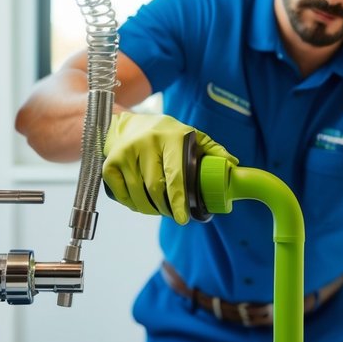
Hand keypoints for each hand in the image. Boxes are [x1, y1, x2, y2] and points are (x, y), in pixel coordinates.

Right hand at [102, 112, 236, 223]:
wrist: (128, 124)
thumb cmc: (165, 135)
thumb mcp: (190, 136)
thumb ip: (211, 149)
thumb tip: (232, 165)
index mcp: (170, 137)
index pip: (175, 175)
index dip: (179, 200)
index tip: (183, 218)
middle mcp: (146, 143)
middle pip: (155, 189)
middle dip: (166, 208)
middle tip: (174, 214)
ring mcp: (125, 153)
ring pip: (138, 195)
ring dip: (150, 209)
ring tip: (159, 209)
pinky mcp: (110, 164)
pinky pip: (122, 195)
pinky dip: (132, 205)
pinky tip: (141, 203)